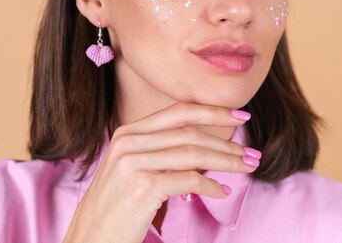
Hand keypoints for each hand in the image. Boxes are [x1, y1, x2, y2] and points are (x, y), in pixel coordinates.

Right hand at [62, 102, 260, 242]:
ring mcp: (134, 163)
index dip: (213, 111)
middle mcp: (129, 142)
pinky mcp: (142, 186)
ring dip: (227, 161)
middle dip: (227, 141)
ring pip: (194, 153)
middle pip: (190, 132)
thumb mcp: (132, 167)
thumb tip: (205, 146)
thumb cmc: (116, 206)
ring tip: (246, 167)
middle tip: (251, 152)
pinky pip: (189, 180)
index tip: (240, 115)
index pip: (179, 111)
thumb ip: (160, 150)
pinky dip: (211, 185)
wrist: (90, 238)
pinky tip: (221, 191)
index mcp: (128, 132)